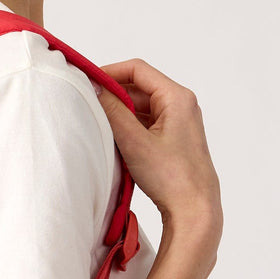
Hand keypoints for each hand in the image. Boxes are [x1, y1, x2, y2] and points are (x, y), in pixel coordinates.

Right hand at [96, 58, 222, 251]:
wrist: (193, 209)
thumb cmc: (171, 177)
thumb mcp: (134, 141)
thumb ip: (113, 112)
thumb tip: (95, 89)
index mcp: (177, 98)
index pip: (137, 70)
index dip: (108, 72)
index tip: (86, 81)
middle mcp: (180, 105)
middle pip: (138, 87)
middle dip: (111, 94)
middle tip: (86, 105)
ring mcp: (177, 122)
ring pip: (140, 106)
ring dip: (118, 112)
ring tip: (98, 124)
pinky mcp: (172, 139)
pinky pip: (145, 123)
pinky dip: (127, 126)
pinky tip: (114, 140)